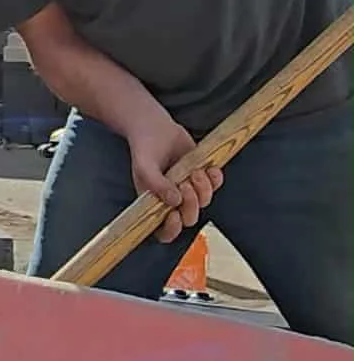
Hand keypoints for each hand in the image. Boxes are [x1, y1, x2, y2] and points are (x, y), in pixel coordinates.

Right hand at [126, 109, 222, 243]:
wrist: (155, 127)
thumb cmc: (144, 149)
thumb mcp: (144, 166)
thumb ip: (156, 184)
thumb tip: (174, 201)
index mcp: (155, 205)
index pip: (165, 232)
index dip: (172, 229)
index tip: (174, 213)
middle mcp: (173, 201)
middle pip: (189, 218)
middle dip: (191, 204)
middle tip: (185, 184)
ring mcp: (189, 189)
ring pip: (204, 202)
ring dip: (203, 189)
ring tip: (194, 171)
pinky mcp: (201, 176)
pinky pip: (215, 186)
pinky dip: (216, 179)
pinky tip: (210, 168)